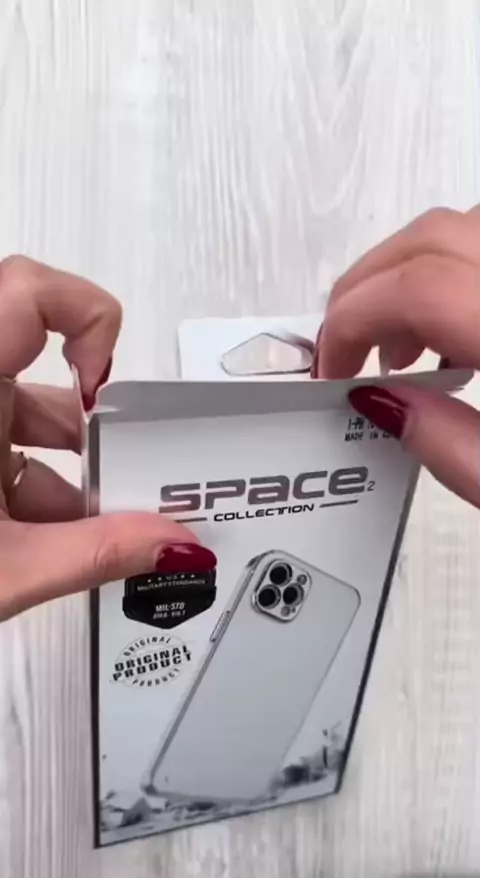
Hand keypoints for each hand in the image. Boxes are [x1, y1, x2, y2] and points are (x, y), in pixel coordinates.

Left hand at [0, 256, 206, 621]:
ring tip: (86, 526)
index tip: (102, 389)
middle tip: (116, 477)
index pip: (28, 290)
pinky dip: (27, 479)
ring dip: (59, 462)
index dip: (86, 320)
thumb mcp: (3, 570)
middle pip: (35, 362)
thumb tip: (170, 543)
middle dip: (85, 425)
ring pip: (15, 407)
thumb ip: (97, 553)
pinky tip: (45, 536)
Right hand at [311, 207, 479, 507]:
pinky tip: (453, 333)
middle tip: (346, 355)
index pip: (419, 289)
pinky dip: (450, 271)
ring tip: (402, 349)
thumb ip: (448, 444)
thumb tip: (378, 401)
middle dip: (366, 291)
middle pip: (430, 238)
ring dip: (410, 276)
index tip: (330, 373)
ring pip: (459, 228)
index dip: (352, 325)